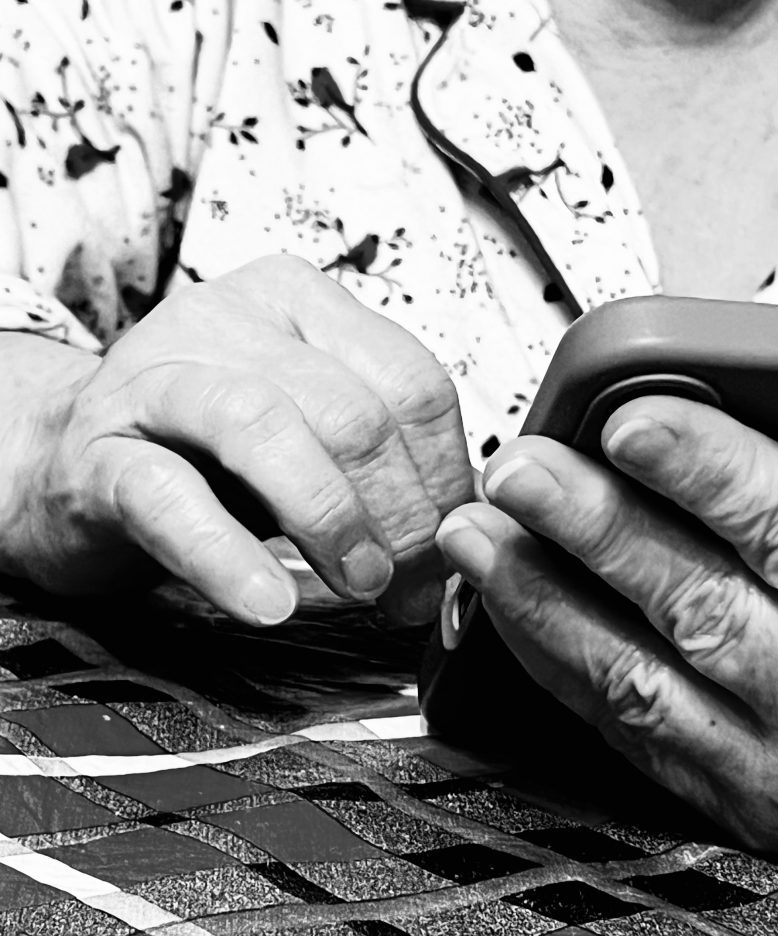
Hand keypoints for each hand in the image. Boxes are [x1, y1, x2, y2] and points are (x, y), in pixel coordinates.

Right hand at [0, 255, 473, 624]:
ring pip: (268, 428)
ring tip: (360, 586)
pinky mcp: (99, 448)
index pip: (413, 383)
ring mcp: (159, 375)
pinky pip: (171, 496)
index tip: (452, 545)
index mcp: (302, 304)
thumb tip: (460, 536)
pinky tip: (269, 602)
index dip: (446, 476)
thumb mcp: (313, 435)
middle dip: (401, 515)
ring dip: (332, 521)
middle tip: (411, 586)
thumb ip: (384, 466)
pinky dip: (229, 556)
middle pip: (354, 412)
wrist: (70, 458)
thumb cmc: (211, 451)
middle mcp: (232, 320)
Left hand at [436, 395, 777, 848]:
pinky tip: (507, 595)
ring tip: (482, 528)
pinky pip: (619, 722)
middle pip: (705, 610)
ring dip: (546, 595)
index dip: (716, 475)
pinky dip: (552, 654)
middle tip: (524, 466)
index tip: (631, 420)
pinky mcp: (729, 795)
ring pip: (640, 678)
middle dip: (599, 530)